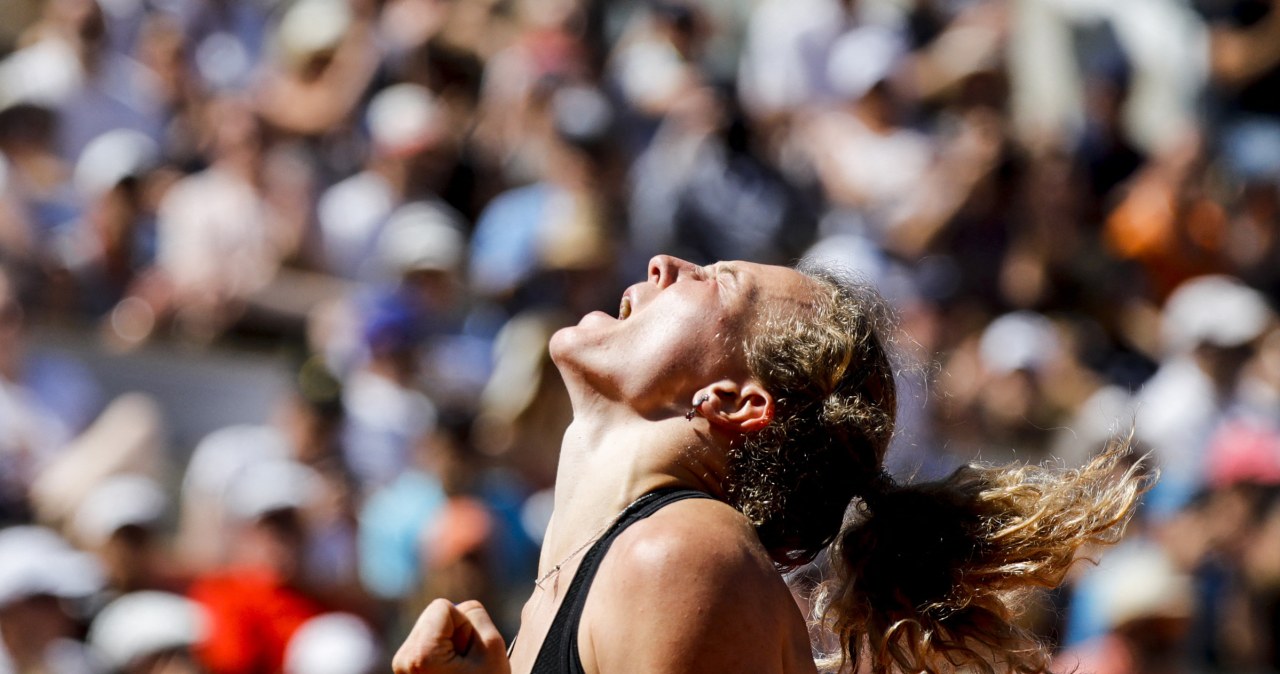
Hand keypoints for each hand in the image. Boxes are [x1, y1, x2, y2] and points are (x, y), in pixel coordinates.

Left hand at [393, 599, 510, 673]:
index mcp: (420, 654)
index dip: (464, 626)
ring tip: (459, 671)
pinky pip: (430, 643)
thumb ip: (475, 613)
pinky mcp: (407, 670)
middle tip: (465, 665)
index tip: (468, 655)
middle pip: (434, 616)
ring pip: (433, 628)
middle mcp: (403, 659)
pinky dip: (443, 653)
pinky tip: (451, 673)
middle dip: (455, 634)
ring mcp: (402, 667)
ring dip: (450, 644)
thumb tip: (457, 609)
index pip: (443, 607)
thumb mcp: (492, 646)